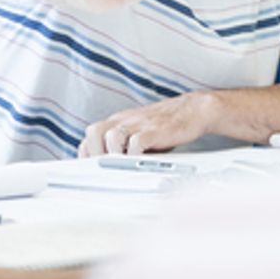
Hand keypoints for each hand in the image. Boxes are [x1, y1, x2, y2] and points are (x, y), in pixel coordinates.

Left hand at [78, 92, 215, 156]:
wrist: (192, 110)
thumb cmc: (165, 126)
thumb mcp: (140, 132)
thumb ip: (125, 146)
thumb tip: (112, 168)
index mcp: (119, 120)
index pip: (91, 134)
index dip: (87, 152)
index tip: (89, 168)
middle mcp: (125, 120)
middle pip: (94, 132)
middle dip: (95, 153)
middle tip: (104, 168)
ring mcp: (139, 124)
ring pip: (111, 136)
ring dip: (113, 154)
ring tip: (121, 165)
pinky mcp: (154, 130)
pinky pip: (136, 143)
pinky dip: (134, 155)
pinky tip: (140, 161)